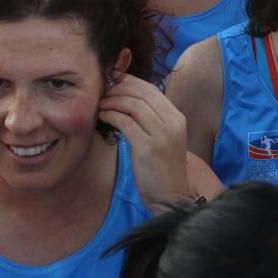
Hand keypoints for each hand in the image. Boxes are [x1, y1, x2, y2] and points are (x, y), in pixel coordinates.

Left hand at [98, 73, 192, 210]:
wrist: (171, 196)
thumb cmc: (162, 168)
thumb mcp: (163, 138)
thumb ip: (152, 119)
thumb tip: (128, 99)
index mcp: (177, 118)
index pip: (151, 89)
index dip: (130, 82)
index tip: (113, 81)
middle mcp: (172, 122)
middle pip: (141, 93)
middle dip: (118, 89)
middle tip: (103, 92)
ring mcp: (162, 134)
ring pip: (133, 105)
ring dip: (112, 101)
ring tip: (101, 104)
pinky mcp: (148, 147)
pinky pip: (125, 122)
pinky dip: (111, 115)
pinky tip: (103, 117)